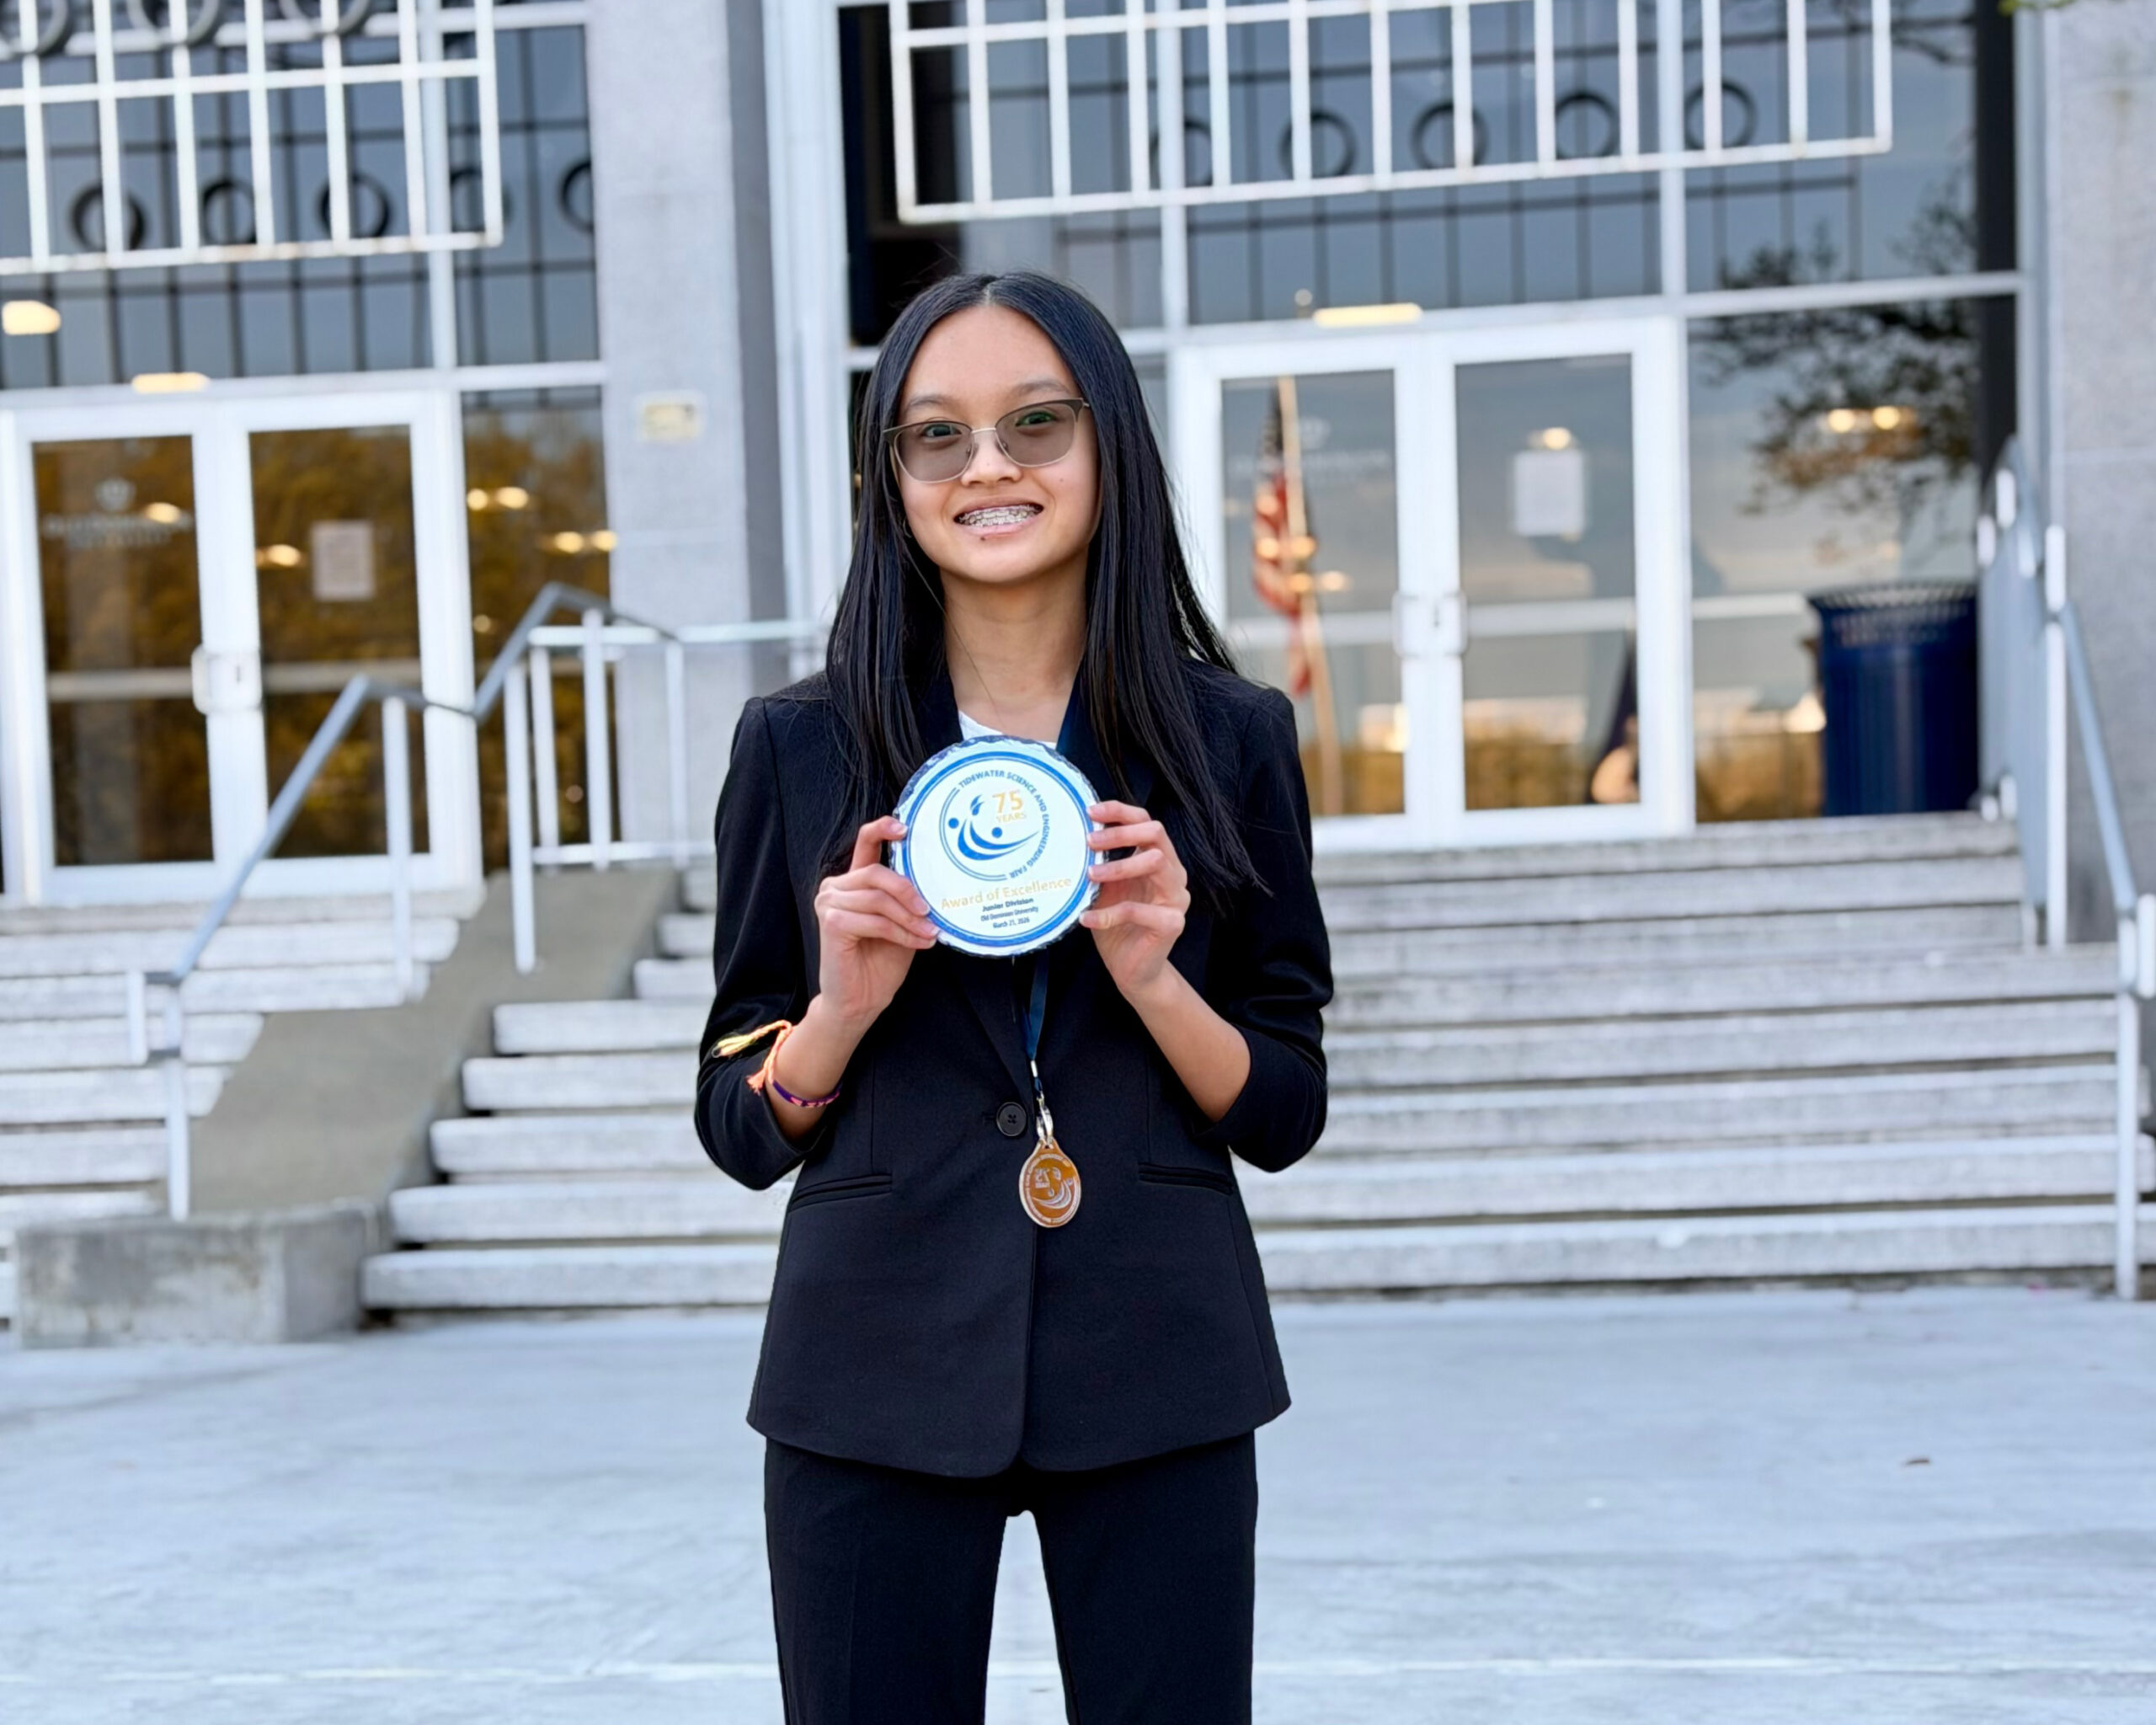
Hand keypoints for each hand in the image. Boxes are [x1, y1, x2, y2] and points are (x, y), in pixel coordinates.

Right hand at [812, 816, 938, 1035]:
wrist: (859, 1001)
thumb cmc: (880, 962)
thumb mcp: (903, 922)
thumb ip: (908, 899)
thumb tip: (936, 881)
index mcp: (854, 882)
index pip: (864, 843)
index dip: (883, 829)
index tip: (905, 828)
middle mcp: (836, 887)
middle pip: (877, 873)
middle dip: (909, 892)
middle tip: (930, 910)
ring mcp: (828, 903)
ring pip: (879, 898)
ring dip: (909, 918)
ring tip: (929, 932)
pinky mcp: (831, 923)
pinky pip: (875, 920)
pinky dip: (901, 932)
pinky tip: (917, 942)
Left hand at [1079, 800, 1188, 1003]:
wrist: (1133, 970)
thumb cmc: (1117, 925)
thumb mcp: (1104, 889)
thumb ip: (1099, 864)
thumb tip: (1071, 837)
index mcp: (1159, 860)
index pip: (1147, 822)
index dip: (1121, 812)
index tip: (1091, 812)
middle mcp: (1173, 874)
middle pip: (1156, 834)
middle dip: (1120, 834)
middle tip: (1089, 841)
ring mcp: (1177, 898)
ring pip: (1156, 863)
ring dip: (1118, 866)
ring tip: (1090, 875)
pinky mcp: (1172, 923)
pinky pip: (1138, 910)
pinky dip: (1108, 914)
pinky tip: (1086, 918)